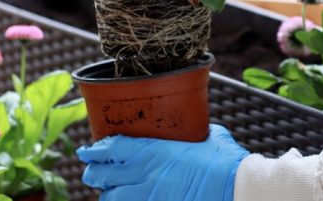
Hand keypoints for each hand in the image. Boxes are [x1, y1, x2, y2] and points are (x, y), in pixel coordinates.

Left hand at [77, 125, 249, 200]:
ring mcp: (148, 197)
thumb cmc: (225, 161)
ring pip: (111, 198)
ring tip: (110, 191)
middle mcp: (144, 174)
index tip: (87, 150)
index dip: (94, 149)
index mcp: (154, 151)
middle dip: (93, 173)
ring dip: (108, 193)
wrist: (235, 188)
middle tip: (93, 171)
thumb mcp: (208, 137)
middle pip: (102, 175)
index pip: (111, 148)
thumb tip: (194, 127)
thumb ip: (193, 132)